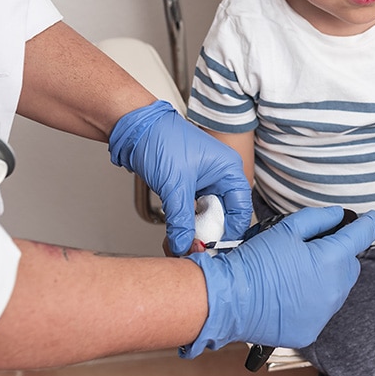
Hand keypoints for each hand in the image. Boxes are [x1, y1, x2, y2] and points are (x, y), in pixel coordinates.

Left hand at [108, 100, 252, 254]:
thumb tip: (184, 245)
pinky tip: (177, 229)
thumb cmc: (159, 139)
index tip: (215, 247)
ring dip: (195, 227)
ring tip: (183, 239)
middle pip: (224, 214)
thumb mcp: (174, 185)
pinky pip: (192, 209)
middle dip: (209, 232)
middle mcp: (220, 175)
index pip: (241, 209)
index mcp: (228, 169)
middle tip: (195, 246)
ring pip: (206, 213)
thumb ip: (181, 220)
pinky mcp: (187, 184)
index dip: (230, 230)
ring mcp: (203, 180)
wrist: (133, 127)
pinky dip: (185, 220)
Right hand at [180, 207, 374, 355]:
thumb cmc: (256, 262)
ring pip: (337, 290)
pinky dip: (312, 301)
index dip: (369, 224)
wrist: (230, 300)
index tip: (373, 218)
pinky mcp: (311, 331)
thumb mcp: (286, 230)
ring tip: (297, 273)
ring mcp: (324, 314)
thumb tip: (338, 216)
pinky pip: (321, 310)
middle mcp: (335, 290)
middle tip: (315, 249)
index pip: (361, 237)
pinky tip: (290, 295)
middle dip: (339, 255)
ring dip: (326, 279)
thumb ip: (318, 219)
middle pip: (350, 266)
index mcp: (331, 261)